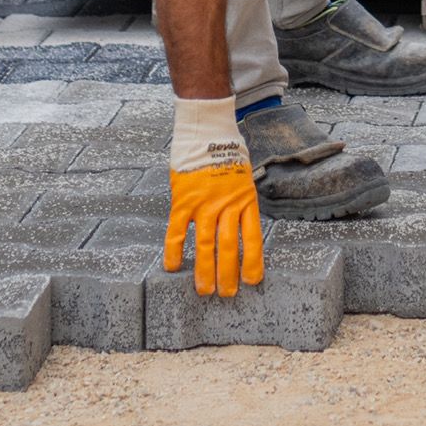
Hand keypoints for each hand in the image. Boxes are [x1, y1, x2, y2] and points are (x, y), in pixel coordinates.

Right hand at [165, 161, 264, 296]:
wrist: (207, 131)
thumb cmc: (228, 153)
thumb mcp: (245, 177)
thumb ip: (241, 201)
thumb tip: (241, 226)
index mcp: (246, 200)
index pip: (252, 238)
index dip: (252, 262)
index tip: (252, 282)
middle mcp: (227, 204)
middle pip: (228, 246)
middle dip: (228, 274)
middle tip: (227, 294)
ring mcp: (204, 203)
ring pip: (206, 244)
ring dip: (205, 270)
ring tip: (205, 290)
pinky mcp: (183, 200)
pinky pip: (177, 230)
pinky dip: (174, 251)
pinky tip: (173, 268)